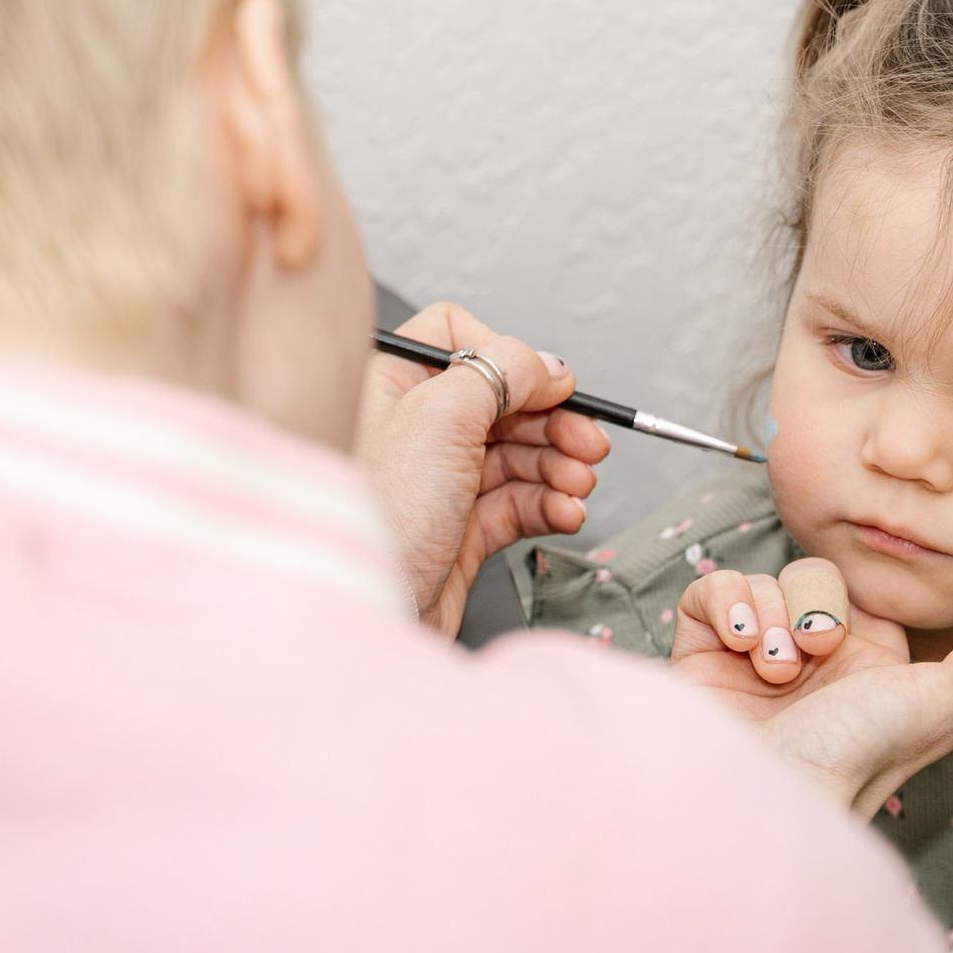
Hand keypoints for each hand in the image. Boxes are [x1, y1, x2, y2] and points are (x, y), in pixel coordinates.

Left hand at [351, 302, 609, 635]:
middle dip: (553, 423)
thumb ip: (502, 372)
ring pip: (517, 455)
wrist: (365, 611)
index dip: (509, 360)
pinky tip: (566, 512)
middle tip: (588, 443)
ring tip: (579, 485)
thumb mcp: (441, 413)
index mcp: (391, 384)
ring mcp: (438, 482)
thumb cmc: (378, 514)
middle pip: (503, 402)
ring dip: (559, 467)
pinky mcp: (459, 530)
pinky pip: (518, 503)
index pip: (458, 341)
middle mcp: (413, 428)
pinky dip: (550, 504)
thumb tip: (548, 364)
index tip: (546, 386)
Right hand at [674, 557, 952, 817]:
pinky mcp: (698, 657)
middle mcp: (807, 665)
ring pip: (764, 581)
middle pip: (813, 578)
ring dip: (773, 612)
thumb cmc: (851, 758)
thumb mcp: (941, 710)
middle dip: (816, 603)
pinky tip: (739, 642)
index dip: (862, 599)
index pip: (864, 596)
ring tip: (772, 668)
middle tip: (814, 649)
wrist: (760, 794)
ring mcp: (749, 661)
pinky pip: (710, 591)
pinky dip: (727, 603)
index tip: (858, 633)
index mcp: (864, 673)